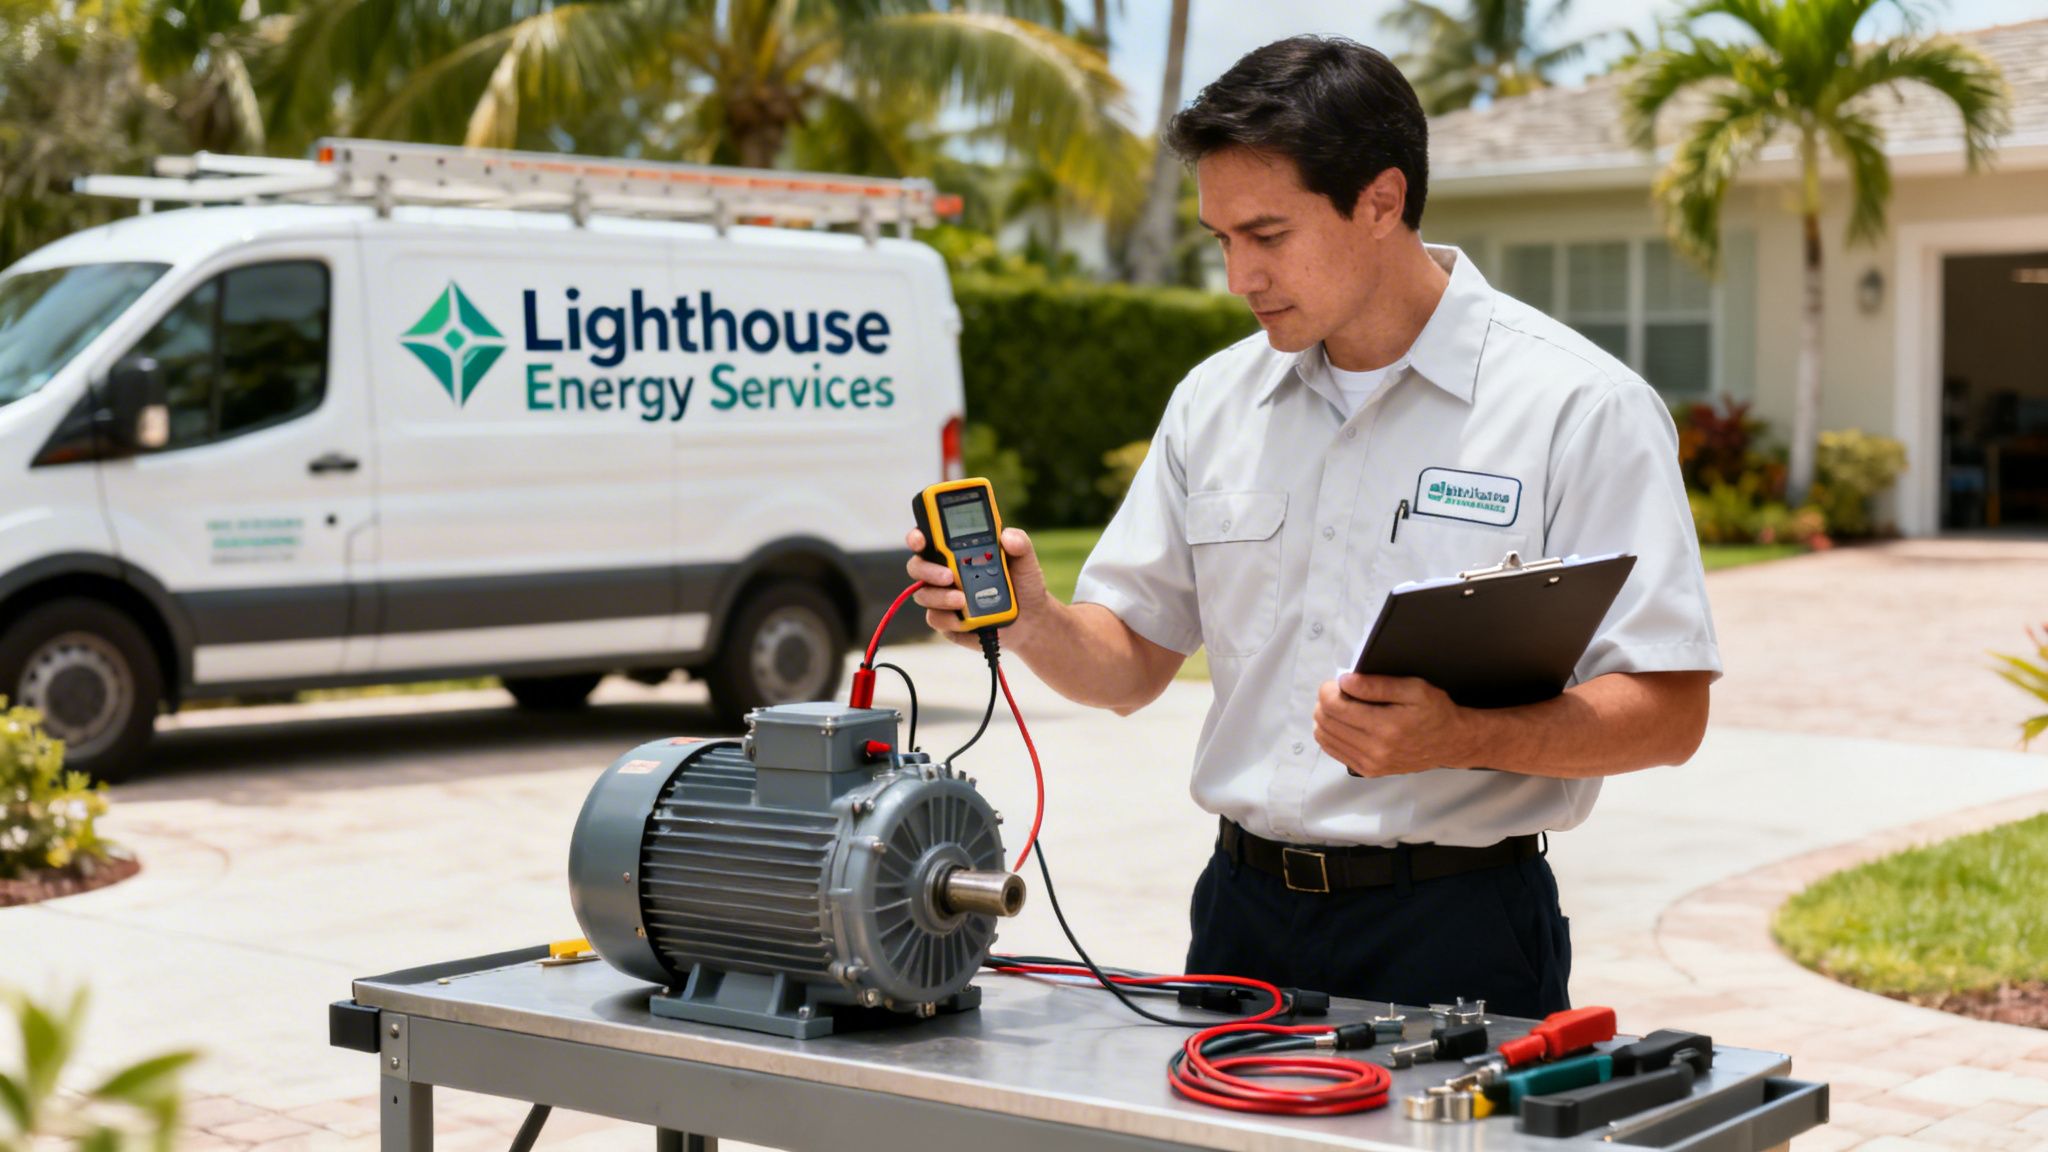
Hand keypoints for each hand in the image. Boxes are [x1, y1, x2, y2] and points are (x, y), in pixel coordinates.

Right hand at [904, 525, 1050, 651]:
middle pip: (917, 566)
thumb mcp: (1025, 560)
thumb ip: (1019, 543)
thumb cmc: (1022, 584)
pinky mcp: (947, 621)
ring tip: (962, 600)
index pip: (929, 539)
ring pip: (923, 594)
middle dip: (926, 570)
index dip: (917, 536)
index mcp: (957, 551)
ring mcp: (943, 597)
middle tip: (949, 576)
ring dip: (940, 597)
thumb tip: (1007, 536)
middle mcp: (944, 572)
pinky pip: (935, 619)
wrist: (1031, 619)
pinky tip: (964, 619)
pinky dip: (949, 619)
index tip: (920, 539)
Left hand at [1314, 674, 1474, 777]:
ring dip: (1326, 718)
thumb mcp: (1414, 688)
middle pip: (1325, 721)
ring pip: (1324, 737)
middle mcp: (1374, 749)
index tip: (1337, 682)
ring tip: (1342, 707)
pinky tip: (1344, 723)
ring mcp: (1370, 763)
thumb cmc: (1435, 712)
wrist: (1450, 743)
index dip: (1328, 690)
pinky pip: (1333, 751)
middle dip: (1325, 702)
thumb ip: (1377, 684)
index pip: (1333, 706)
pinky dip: (1331, 734)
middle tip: (1340, 692)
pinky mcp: (1368, 771)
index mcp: (1385, 726)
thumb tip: (1344, 681)